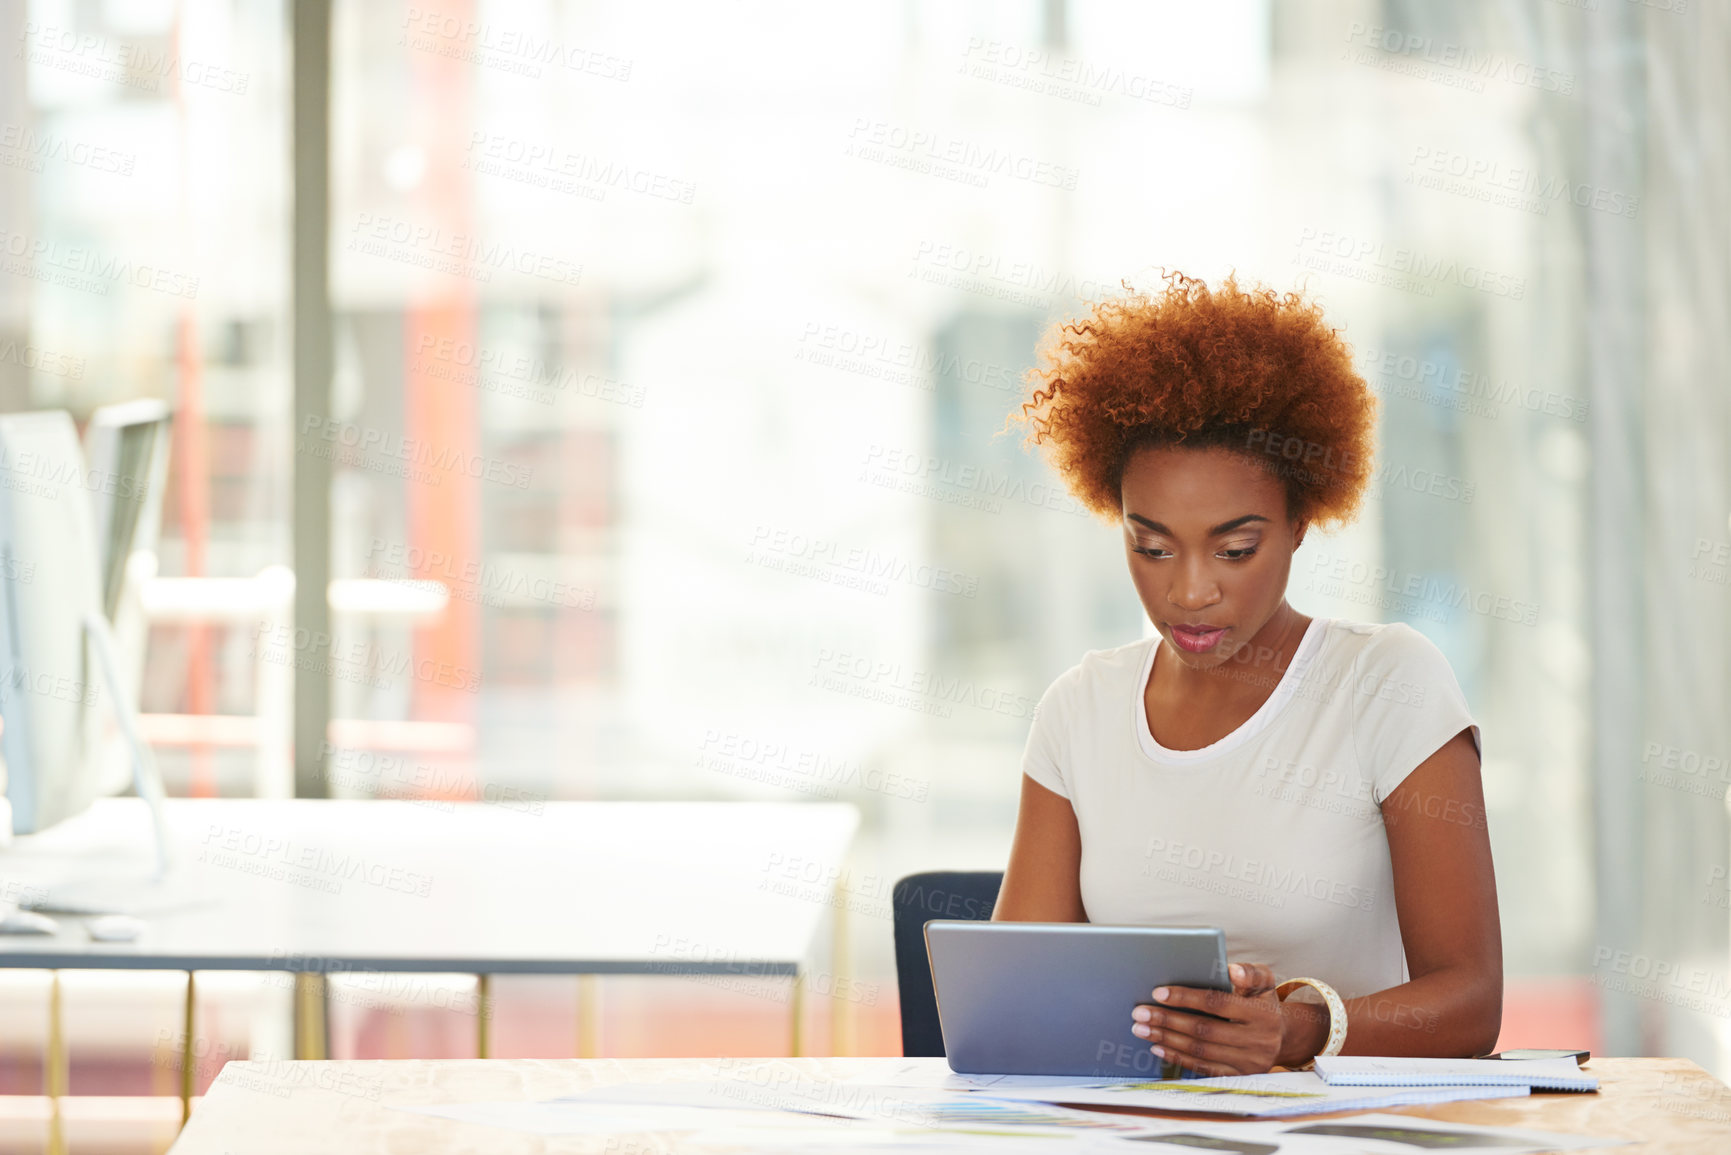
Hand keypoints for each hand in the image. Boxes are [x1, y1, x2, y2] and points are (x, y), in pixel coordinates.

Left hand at [1130, 961, 1316, 1075]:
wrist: (1281, 1036)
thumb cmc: (1261, 1001)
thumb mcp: (1264, 981)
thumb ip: (1249, 972)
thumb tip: (1231, 969)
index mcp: (1262, 1012)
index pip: (1217, 1003)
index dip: (1186, 998)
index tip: (1158, 992)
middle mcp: (1258, 1040)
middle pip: (1204, 1030)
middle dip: (1167, 1020)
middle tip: (1139, 1012)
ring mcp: (1248, 1062)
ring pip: (1200, 1051)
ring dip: (1166, 1039)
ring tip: (1141, 1028)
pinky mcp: (1238, 1077)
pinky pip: (1203, 1069)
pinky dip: (1177, 1058)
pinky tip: (1157, 1047)